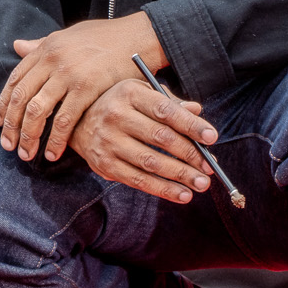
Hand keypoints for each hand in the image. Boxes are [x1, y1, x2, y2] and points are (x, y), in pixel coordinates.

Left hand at [0, 14, 165, 161]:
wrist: (138, 36)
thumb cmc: (106, 37)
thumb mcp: (68, 35)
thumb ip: (41, 44)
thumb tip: (16, 46)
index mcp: (46, 49)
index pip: (15, 80)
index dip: (3, 104)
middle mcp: (52, 60)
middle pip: (21, 98)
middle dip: (11, 126)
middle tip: (8, 146)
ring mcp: (68, 74)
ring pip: (37, 111)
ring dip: (29, 136)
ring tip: (27, 154)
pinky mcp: (87, 88)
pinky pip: (65, 119)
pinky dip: (56, 140)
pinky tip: (52, 153)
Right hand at [68, 80, 219, 203]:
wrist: (76, 121)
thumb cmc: (119, 104)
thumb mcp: (141, 93)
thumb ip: (169, 102)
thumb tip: (197, 110)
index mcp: (129, 93)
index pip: (165, 110)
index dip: (190, 125)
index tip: (212, 137)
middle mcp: (115, 116)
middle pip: (160, 138)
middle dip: (189, 154)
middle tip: (210, 168)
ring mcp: (107, 141)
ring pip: (150, 162)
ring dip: (179, 176)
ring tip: (201, 184)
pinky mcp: (104, 164)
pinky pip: (137, 180)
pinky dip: (162, 189)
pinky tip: (182, 195)